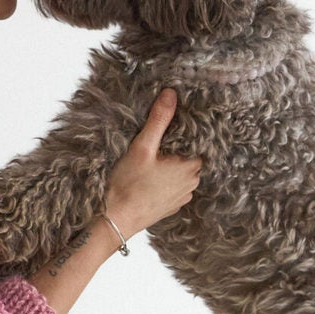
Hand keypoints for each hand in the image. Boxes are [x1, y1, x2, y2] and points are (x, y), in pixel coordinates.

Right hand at [104, 88, 201, 237]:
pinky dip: (166, 180)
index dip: (186, 132)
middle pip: (190, 156)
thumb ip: (159, 120)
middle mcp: (192, 183)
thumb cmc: (128, 184)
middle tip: (158, 140)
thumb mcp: (142, 147)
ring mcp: (183, 197)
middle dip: (177, 148)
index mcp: (190, 166)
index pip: (199, 141)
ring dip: (172, 165)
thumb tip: (171, 94)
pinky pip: (175, 186)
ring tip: (154, 158)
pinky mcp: (172, 206)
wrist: (115, 220)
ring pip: (183, 172)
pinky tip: (151, 176)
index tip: (172, 126)